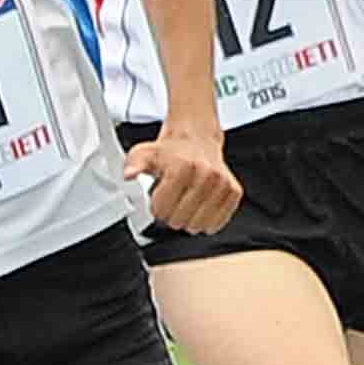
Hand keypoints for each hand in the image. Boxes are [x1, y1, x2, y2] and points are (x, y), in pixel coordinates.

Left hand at [124, 123, 240, 233]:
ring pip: (198, 226)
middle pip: (179, 221)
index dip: (156, 208)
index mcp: (183, 167)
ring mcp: (222, 185)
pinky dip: (206, 221)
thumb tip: (129, 174)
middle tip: (172, 200)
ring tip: (186, 202)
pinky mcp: (233, 192)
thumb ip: (134, 164)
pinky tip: (200, 207)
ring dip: (188, 220)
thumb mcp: (145, 153)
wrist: (196, 138)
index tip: (158, 199)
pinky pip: (217, 223)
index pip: (163, 210)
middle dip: (171, 215)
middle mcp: (206, 175)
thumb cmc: (171, 151)